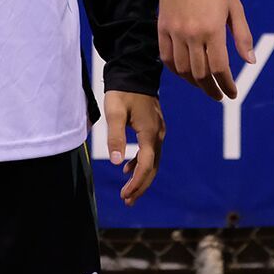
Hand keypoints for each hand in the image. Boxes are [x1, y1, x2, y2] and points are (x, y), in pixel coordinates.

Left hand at [104, 90, 164, 206]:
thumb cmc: (122, 91)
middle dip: (140, 186)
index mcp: (150, 132)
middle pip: (153, 167)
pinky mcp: (154, 127)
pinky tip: (128, 169)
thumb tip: (117, 163)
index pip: (146, 165)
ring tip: (128, 193)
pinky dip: (141, 164)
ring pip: (153, 161)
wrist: (134, 72)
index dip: (137, 183)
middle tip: (127, 202)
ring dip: (141, 177)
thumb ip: (115, 137)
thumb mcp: (115, 112)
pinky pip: (151, 152)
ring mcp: (158, 131)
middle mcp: (158, 134)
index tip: (124, 196)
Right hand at [158, 0, 253, 99]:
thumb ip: (242, 36)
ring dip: (194, 83)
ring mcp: (174, 32)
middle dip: (211, 89)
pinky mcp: (162, 28)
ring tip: (204, 86)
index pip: (219, 68)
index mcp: (212, 29)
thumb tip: (250, 62)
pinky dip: (175, 70)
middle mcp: (191, 34)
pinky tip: (185, 74)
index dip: (226, 84)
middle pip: (200, 73)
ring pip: (182, 69)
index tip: (232, 93)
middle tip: (219, 95)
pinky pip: (166, 57)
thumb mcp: (235, 7)